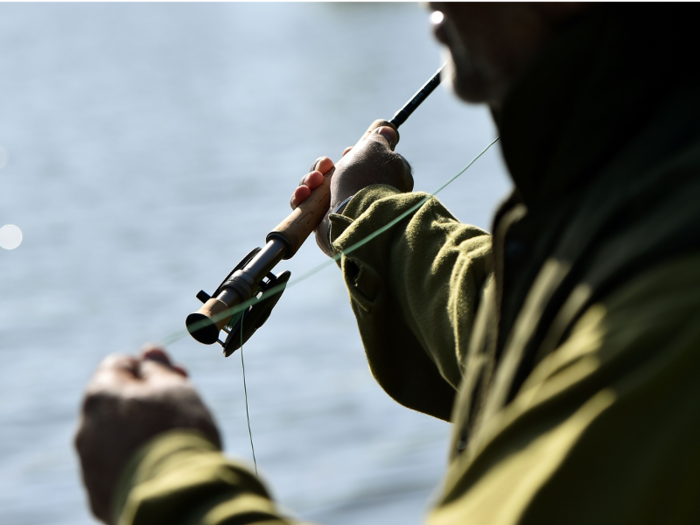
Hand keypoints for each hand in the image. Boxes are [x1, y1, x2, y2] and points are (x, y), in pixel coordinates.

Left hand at [75, 346, 220, 524]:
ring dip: (137, 434)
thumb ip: (159, 368)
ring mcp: (88, 466)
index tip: (176, 375)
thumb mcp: (176, 388)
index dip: (150, 366)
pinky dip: (134, 466)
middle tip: (180, 406)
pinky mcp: (98, 497)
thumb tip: (149, 351)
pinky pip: (116, 472)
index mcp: (100, 395)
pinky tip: (160, 469)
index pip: (119, 364)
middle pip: (115, 404)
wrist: (175, 495)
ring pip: (113, 439)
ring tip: (172, 443)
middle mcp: (85, 428)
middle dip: (144, 401)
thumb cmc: (177, 432)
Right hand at [290, 120, 412, 255]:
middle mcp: (362, 196)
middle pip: (335, 176)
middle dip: (324, 168)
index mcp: (381, 181)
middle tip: (326, 166)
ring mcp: (343, 210)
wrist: (355, 215)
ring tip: (312, 182)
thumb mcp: (375, 149)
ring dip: (310, 181)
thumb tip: (387, 131)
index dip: (353, 156)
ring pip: (318, 190)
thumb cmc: (366, 180)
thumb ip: (379, 139)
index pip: (365, 165)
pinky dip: (302, 198)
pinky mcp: (325, 224)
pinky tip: (303, 194)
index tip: (348, 151)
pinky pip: (307, 207)